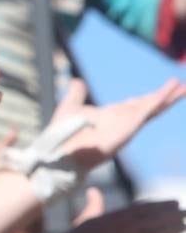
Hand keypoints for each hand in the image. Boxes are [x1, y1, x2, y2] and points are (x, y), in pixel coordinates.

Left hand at [55, 78, 185, 172]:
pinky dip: (158, 100)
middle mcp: (122, 120)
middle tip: (182, 86)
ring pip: (152, 108)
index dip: (150, 97)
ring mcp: (126, 124)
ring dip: (168, 96)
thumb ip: (76, 95)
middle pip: (149, 105)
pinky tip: (170, 90)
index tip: (164, 89)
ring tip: (182, 85)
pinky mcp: (126, 128)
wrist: (58, 151)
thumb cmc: (62, 134)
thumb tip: (77, 81)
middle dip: (166, 96)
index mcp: (112, 115)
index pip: (136, 104)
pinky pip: (145, 112)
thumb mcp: (71, 108)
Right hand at [66, 191, 184, 232]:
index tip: (175, 203)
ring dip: (174, 229)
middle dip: (174, 215)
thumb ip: (96, 203)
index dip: (163, 205)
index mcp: (119, 215)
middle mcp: (128, 226)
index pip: (147, 207)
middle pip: (157, 218)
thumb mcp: (89, 216)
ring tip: (184, 227)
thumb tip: (93, 190)